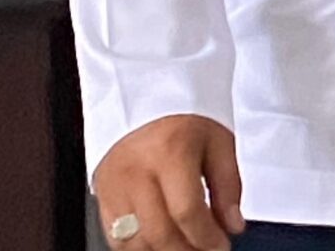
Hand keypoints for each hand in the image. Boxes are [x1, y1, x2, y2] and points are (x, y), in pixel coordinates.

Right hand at [94, 114, 242, 250]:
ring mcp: (113, 185)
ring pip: (133, 242)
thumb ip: (228, 186)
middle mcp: (136, 171)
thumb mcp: (219, 141)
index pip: (186, 211)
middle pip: (158, 233)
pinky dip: (139, 248)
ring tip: (186, 249)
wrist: (146, 98)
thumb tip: (232, 225)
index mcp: (170, 151)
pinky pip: (115, 238)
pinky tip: (160, 245)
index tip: (221, 246)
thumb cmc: (185, 117)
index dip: (207, 237)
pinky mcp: (101, 195)